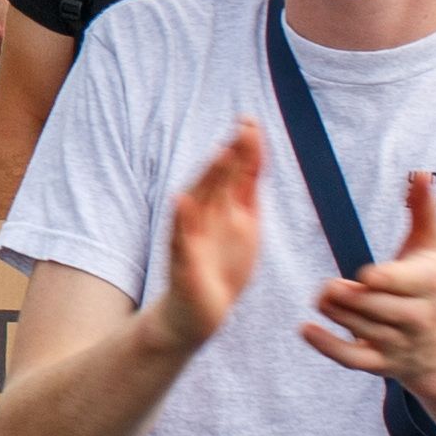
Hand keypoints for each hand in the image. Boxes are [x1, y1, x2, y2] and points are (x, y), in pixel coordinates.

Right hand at [140, 125, 268, 350]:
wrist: (197, 314)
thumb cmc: (220, 268)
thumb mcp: (243, 226)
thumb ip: (246, 192)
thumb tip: (255, 154)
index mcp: (224, 207)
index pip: (236, 172)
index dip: (244, 149)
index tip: (250, 121)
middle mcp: (205, 216)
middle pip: (219, 180)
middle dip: (231, 155)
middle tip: (244, 128)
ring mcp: (191, 236)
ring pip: (199, 202)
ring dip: (209, 178)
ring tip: (221, 153)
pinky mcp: (183, 261)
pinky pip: (180, 237)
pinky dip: (180, 219)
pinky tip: (181, 200)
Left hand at [294, 170, 435, 385]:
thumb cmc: (430, 281)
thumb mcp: (434, 245)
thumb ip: (424, 209)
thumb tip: (418, 174)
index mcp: (428, 284)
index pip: (407, 285)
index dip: (386, 281)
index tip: (365, 275)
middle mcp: (416, 317)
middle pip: (378, 309)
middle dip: (351, 298)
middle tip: (328, 286)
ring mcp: (397, 343)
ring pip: (362, 330)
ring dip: (337, 313)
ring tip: (322, 295)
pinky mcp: (379, 363)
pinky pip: (352, 359)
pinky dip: (327, 346)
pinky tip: (305, 329)